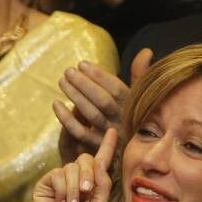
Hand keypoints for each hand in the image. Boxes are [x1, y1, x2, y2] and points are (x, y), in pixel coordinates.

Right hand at [14, 131, 116, 201]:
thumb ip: (103, 184)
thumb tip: (99, 162)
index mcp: (92, 184)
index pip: (100, 161)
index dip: (106, 146)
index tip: (111, 131)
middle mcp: (77, 179)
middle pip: (86, 160)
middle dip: (87, 174)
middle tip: (86, 192)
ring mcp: (61, 180)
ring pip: (72, 167)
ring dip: (74, 188)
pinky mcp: (46, 183)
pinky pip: (57, 174)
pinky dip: (62, 189)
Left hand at [55, 49, 149, 163]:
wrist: (135, 149)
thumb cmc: (134, 115)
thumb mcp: (140, 96)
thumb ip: (140, 74)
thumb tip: (146, 51)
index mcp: (133, 106)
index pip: (116, 89)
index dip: (99, 75)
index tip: (82, 64)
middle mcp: (122, 120)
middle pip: (102, 101)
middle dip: (84, 84)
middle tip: (68, 71)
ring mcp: (109, 135)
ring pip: (91, 115)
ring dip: (75, 97)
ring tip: (62, 81)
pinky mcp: (96, 146)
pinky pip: (79, 132)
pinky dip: (66, 119)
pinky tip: (56, 104)